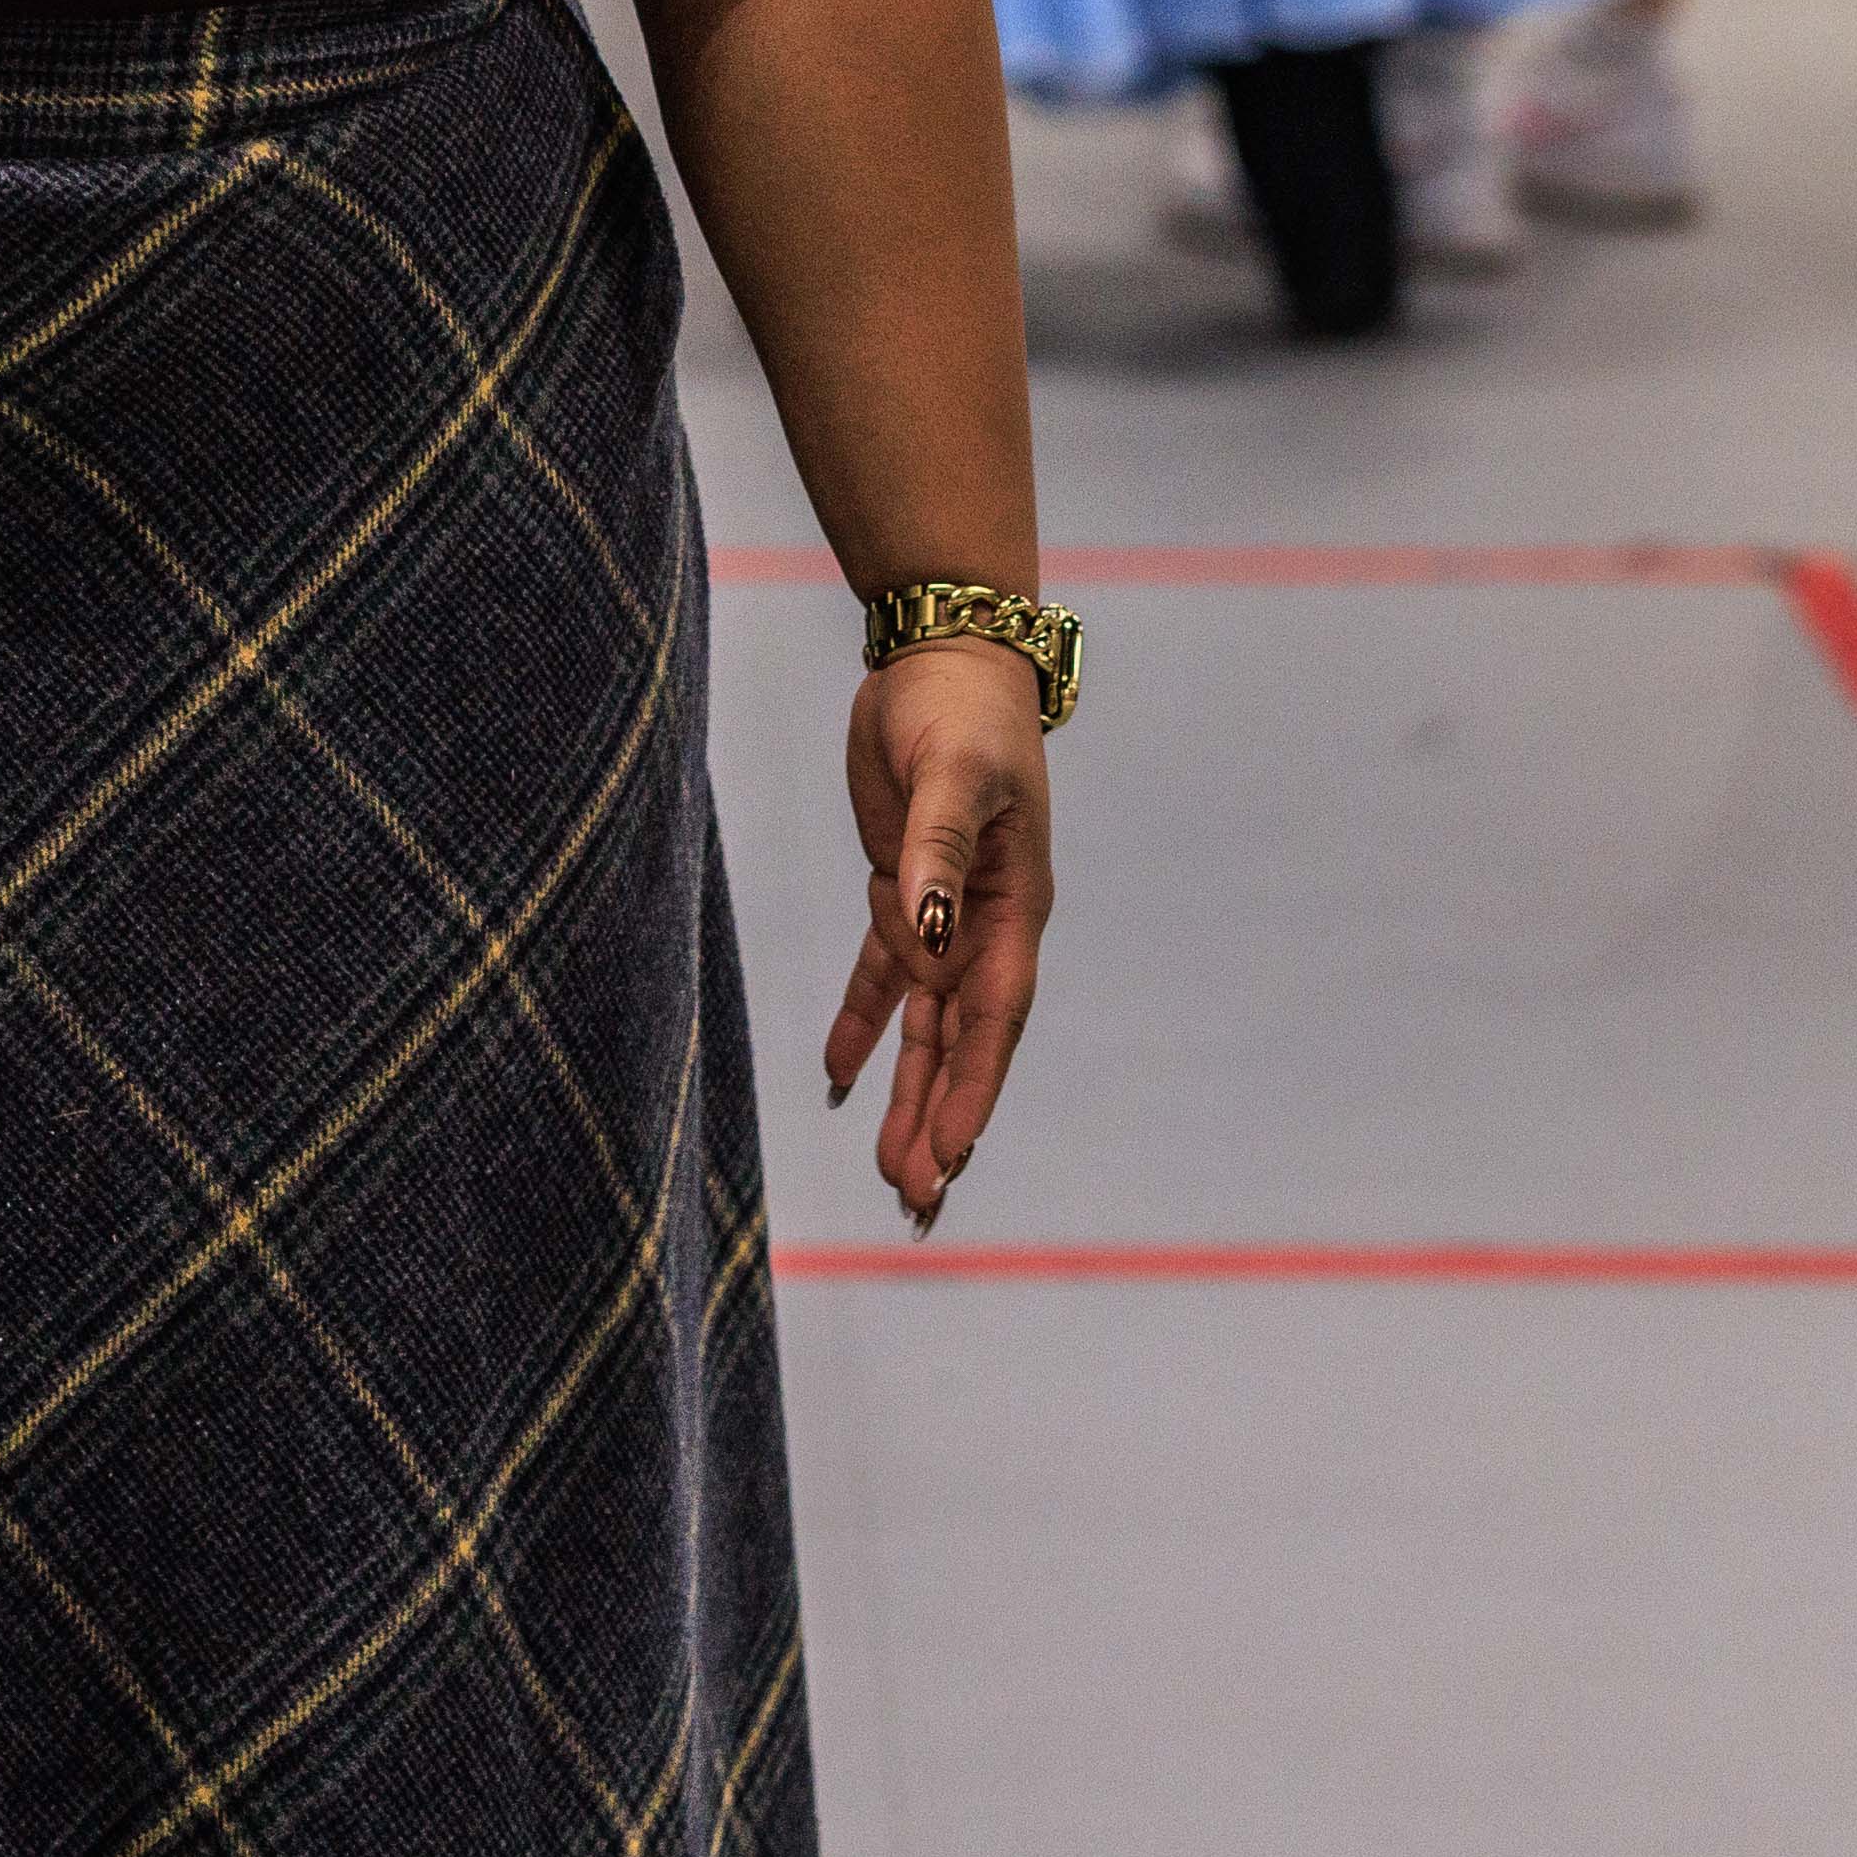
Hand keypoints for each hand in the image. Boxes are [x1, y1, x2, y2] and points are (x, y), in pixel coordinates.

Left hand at [817, 638, 1048, 1233]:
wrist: (942, 658)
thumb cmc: (961, 713)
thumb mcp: (951, 775)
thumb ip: (937, 854)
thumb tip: (928, 935)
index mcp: (1014, 908)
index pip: (990, 1018)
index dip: (969, 1089)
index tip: (948, 1155)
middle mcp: (984, 926)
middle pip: (962, 1042)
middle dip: (941, 1119)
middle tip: (918, 1199)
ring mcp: (946, 914)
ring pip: (925, 1026)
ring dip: (909, 1093)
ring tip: (892, 1171)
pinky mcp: (903, 892)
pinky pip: (886, 979)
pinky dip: (865, 1024)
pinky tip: (842, 1077)